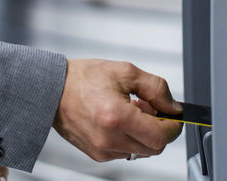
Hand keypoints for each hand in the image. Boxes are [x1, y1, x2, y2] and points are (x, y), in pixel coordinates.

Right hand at [53, 59, 182, 161]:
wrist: (53, 89)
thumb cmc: (83, 78)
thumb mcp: (125, 71)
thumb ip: (155, 88)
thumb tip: (173, 106)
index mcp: (117, 116)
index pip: (160, 136)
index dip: (173, 126)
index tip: (173, 116)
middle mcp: (110, 138)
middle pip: (154, 148)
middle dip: (158, 129)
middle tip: (148, 108)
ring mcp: (103, 150)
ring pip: (141, 151)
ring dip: (143, 134)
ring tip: (130, 111)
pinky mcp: (97, 155)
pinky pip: (126, 152)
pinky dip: (129, 139)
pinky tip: (118, 121)